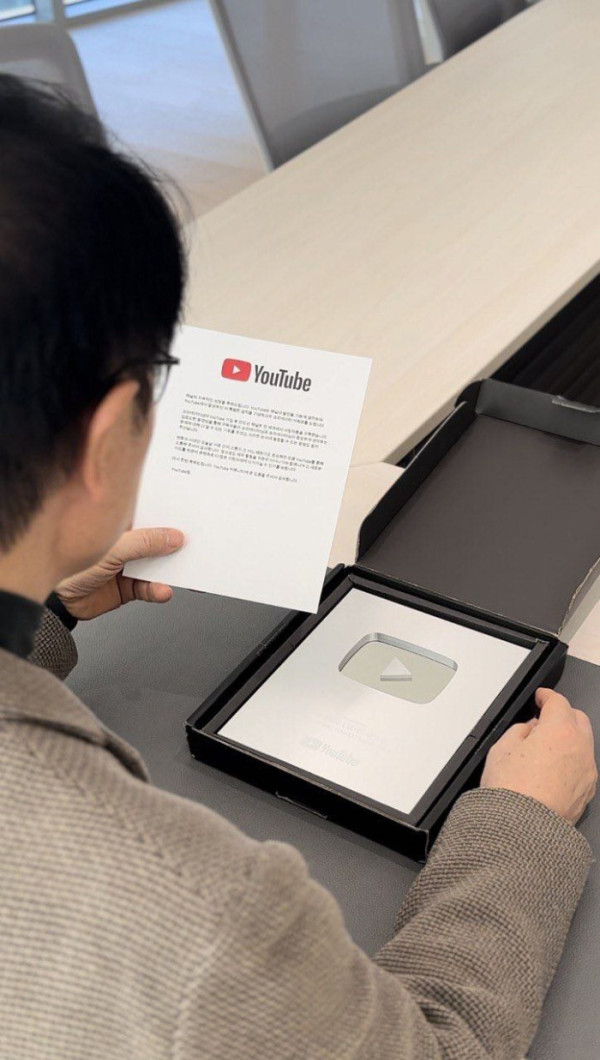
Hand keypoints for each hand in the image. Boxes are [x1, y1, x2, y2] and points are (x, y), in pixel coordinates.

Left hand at [55, 527, 184, 620]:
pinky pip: (149, 588)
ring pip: (158, 566)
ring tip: (188, 572)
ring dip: (173, 570)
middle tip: (199, 546)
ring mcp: (129, 565)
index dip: (170, 514)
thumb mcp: (113, 547)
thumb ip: (145, 542)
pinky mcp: (129, 587)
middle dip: (178, 544)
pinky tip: (163, 590)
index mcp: (120, 523)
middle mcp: (127, 542)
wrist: (56, 600)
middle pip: (159, 540)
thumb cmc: (72, 563)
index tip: (192, 515)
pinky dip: (158, 590)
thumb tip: (175, 537)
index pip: (150, 514)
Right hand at [481, 688, 597, 824]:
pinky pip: (582, 766)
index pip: (558, 702)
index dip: (547, 695)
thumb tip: (531, 729)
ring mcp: (587, 772)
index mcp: (560, 731)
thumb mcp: (502, 747)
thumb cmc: (510, 790)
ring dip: (569, 738)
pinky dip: (571, 760)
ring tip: (546, 747)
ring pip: (583, 744)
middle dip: (563, 714)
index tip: (541, 697)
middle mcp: (580, 749)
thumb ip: (521, 729)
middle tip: (544, 719)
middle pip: (578, 719)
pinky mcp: (587, 792)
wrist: (520, 829)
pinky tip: (552, 769)